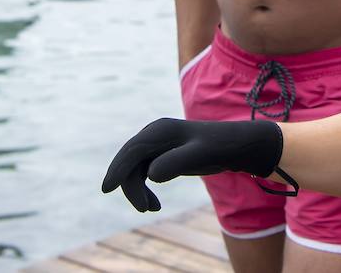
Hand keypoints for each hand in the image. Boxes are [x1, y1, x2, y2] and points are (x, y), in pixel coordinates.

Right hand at [101, 118, 282, 211]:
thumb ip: (176, 162)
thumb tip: (150, 174)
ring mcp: (155, 145)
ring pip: (134, 170)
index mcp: (160, 131)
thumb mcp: (201, 155)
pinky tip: (153, 204)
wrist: (234, 145)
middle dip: (131, 187)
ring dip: (137, 190)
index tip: (107, 188)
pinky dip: (144, 189)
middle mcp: (154, 135)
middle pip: (130, 162)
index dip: (118, 169)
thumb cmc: (219, 147)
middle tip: (145, 209)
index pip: (132, 151)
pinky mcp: (159, 154)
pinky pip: (142, 173)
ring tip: (152, 209)